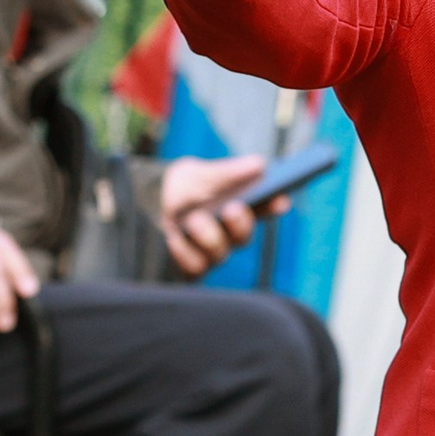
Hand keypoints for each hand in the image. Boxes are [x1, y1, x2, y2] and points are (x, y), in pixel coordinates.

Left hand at [157, 154, 266, 275]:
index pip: (265, 209)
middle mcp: (230, 235)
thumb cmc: (186, 186)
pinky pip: (193, 269)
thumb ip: (228, 172)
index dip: (274, 206)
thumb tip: (259, 165)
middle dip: (239, 223)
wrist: (153, 202)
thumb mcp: (202, 173)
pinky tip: (174, 238)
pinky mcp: (190, 267)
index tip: (281, 199)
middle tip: (233, 208)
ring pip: (218, 254)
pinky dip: (184, 254)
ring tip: (194, 219)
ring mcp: (211, 253)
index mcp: (241, 208)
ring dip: (207, 236)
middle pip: (242, 237)